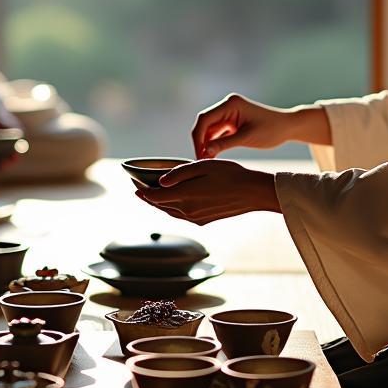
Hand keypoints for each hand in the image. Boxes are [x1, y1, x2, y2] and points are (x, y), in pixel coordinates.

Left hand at [135, 159, 279, 224]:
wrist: (253, 193)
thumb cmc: (231, 174)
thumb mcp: (203, 166)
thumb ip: (179, 174)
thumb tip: (160, 182)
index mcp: (185, 197)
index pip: (155, 197)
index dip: (142, 191)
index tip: (134, 185)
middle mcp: (188, 211)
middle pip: (160, 206)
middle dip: (148, 198)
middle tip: (139, 190)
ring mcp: (196, 218)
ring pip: (170, 212)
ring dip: (159, 205)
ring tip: (152, 196)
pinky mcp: (204, 221)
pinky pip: (181, 216)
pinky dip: (172, 209)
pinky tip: (172, 202)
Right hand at [192, 94, 330, 157]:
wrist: (288, 127)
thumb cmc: (271, 130)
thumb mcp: (247, 138)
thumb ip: (224, 144)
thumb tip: (204, 151)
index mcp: (231, 104)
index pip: (205, 119)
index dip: (198, 137)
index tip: (199, 155)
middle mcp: (227, 105)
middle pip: (205, 123)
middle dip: (201, 141)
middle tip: (200, 160)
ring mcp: (229, 113)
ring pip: (210, 129)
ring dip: (206, 143)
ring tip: (206, 161)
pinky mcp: (232, 122)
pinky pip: (218, 132)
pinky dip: (214, 143)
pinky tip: (213, 156)